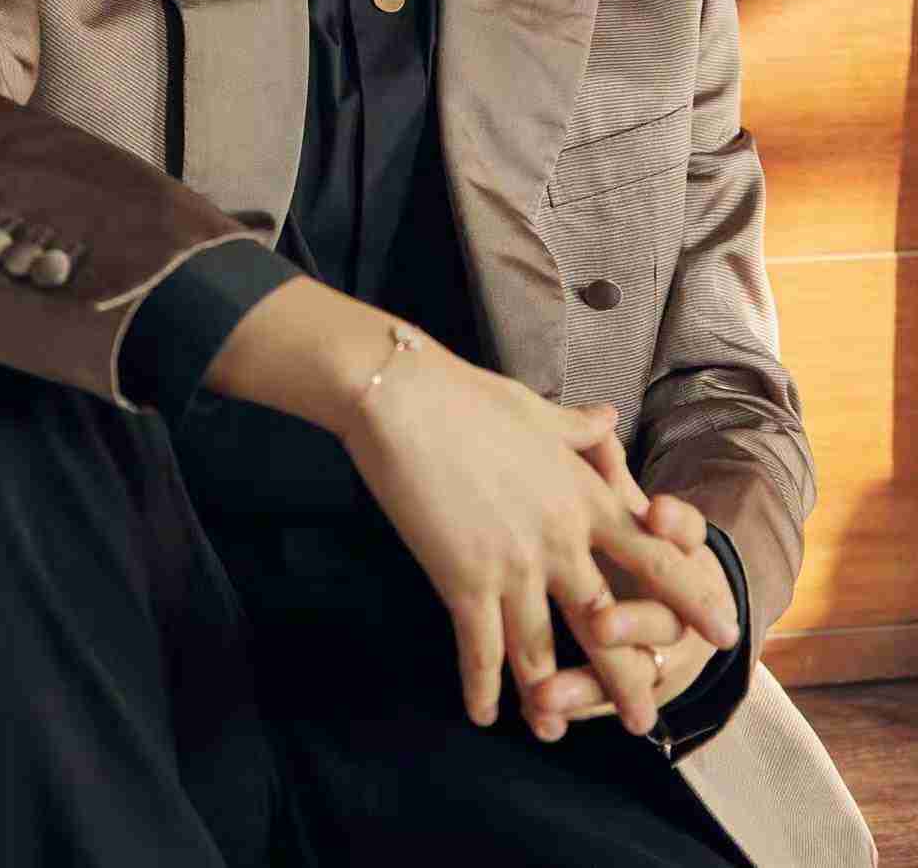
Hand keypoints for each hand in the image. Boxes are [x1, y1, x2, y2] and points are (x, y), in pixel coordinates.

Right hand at [338, 333, 741, 739]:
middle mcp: (562, 538)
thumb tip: (607, 419)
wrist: (407, 401)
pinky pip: (481, 650)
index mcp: (585, 496)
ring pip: (544, 652)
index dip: (690, 598)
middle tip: (647, 721)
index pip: (654, 556)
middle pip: (608, 622)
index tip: (723, 630)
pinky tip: (483, 714)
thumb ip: (578, 431)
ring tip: (555, 733)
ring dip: (551, 698)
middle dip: (628, 678)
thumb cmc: (469, 397)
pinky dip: (482, 686)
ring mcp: (516, 565)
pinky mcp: (466, 580)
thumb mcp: (537, 412)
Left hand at [519, 493, 737, 740]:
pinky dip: (571, 707)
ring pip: (634, 673)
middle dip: (634, 622)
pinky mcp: (637, 688)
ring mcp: (660, 654)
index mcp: (678, 556)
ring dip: (590, 684)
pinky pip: (603, 702)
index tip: (656, 511)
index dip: (676, 523)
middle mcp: (678, 609)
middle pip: (667, 618)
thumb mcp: (619, 506)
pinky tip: (535, 712)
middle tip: (601, 624)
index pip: (687, 534)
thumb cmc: (633, 542)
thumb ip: (607, 473)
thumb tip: (599, 423)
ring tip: (547, 691)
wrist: (692, 608)